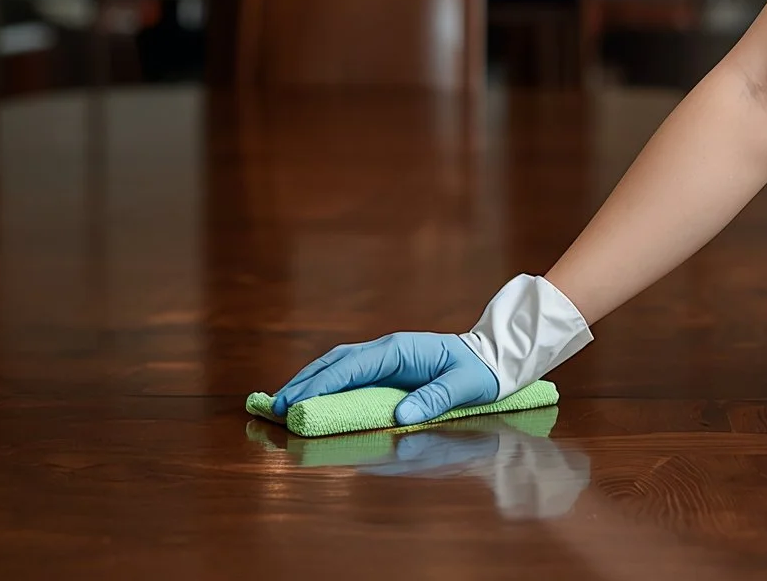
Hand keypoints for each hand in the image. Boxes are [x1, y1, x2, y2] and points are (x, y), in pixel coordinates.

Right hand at [272, 331, 500, 425]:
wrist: (492, 358)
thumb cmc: (479, 373)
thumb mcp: (463, 387)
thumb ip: (434, 399)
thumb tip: (401, 417)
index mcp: (399, 349)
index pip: (351, 366)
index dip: (321, 384)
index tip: (295, 402)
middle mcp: (386, 348)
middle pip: (335, 362)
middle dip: (304, 383)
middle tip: (274, 405)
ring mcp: (384, 356)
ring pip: (338, 365)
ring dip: (310, 381)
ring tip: (283, 402)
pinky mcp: (386, 366)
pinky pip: (349, 372)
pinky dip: (326, 382)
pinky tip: (311, 396)